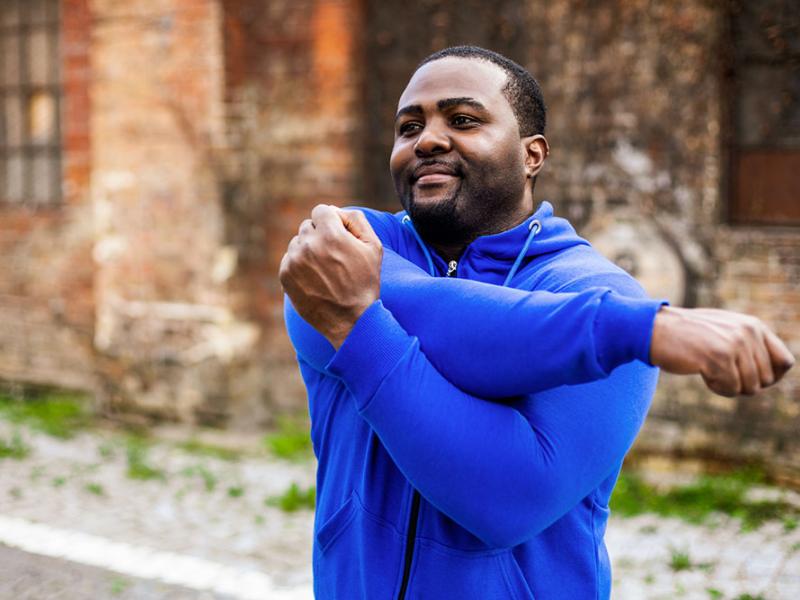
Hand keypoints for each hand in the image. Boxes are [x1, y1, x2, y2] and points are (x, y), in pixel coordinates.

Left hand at [279, 204, 382, 348]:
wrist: (351, 320)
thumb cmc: (365, 283)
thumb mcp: (373, 247)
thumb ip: (356, 220)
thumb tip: (335, 211)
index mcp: (331, 234)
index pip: (321, 210)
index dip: (332, 222)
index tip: (338, 236)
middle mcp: (309, 245)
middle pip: (308, 226)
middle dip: (320, 236)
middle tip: (333, 258)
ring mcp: (294, 261)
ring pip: (297, 243)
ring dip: (308, 251)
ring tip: (324, 271)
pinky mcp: (285, 275)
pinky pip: (289, 259)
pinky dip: (299, 265)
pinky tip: (314, 279)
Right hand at [650, 306, 794, 395]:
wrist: (654, 329)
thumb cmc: (687, 335)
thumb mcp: (724, 331)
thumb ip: (750, 344)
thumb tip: (780, 371)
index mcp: (753, 325)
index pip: (785, 362)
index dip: (771, 377)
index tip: (747, 377)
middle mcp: (748, 332)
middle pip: (766, 380)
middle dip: (743, 384)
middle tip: (720, 373)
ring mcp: (734, 344)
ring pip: (749, 387)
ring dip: (728, 386)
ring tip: (709, 370)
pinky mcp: (719, 357)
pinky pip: (730, 389)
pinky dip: (716, 388)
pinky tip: (701, 372)